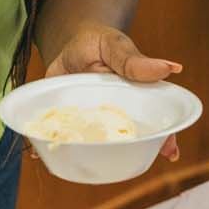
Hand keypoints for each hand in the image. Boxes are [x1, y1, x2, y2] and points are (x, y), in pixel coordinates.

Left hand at [46, 24, 183, 161]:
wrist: (67, 43)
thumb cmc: (98, 43)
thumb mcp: (114, 46)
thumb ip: (134, 61)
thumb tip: (170, 68)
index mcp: (133, 97)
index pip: (154, 119)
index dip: (165, 137)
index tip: (170, 153)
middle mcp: (113, 113)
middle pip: (127, 139)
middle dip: (131, 155)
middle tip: (127, 166)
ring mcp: (88, 119)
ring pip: (92, 144)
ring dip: (86, 158)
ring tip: (75, 164)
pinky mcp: (65, 120)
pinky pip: (59, 136)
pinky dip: (47, 146)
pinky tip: (38, 153)